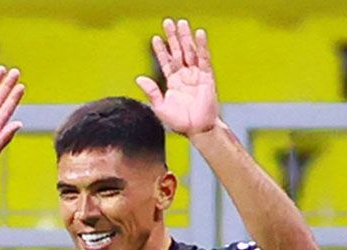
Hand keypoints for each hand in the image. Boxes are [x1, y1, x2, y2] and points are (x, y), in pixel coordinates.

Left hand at [136, 18, 219, 136]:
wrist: (197, 130)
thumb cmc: (179, 122)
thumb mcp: (160, 107)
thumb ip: (151, 92)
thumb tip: (138, 78)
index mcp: (173, 82)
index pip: (166, 62)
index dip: (161, 50)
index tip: (155, 38)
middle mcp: (184, 76)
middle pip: (178, 52)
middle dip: (173, 37)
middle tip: (169, 22)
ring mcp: (196, 75)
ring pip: (190, 52)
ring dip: (186, 38)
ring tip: (182, 23)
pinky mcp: (207, 77)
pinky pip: (204, 59)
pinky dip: (202, 46)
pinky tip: (199, 34)